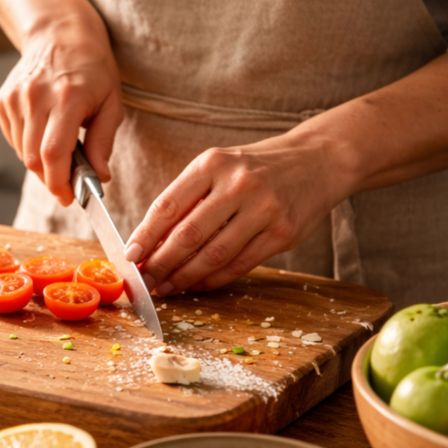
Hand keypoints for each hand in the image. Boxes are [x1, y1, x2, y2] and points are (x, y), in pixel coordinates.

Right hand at [0, 14, 124, 205]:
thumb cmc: (92, 68)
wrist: (60, 33)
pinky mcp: (3, 100)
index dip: (59, 182)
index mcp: (68, 97)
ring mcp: (15, 97)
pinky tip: (43, 134)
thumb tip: (100, 178)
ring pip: (22, 151)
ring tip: (59, 153)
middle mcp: (36, 96)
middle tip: (66, 186)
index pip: (54, 153)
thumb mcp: (112, 103)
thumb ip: (104, 143)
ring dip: (40, 163)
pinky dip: (28, 147)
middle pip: (33, 158)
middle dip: (50, 180)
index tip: (69, 197)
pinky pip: (13, 138)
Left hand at [123, 133, 350, 295]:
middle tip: (145, 281)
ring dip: (185, 277)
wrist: (318, 159)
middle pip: (188, 235)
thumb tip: (150, 241)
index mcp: (212, 164)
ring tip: (166, 287)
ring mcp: (264, 209)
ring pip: (213, 255)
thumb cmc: (256, 168)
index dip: (145, 236)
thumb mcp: (219, 167)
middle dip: (161, 263)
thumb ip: (187, 199)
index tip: (130, 256)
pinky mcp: (283, 233)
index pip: (168, 205)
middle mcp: (238, 184)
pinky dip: (213, 279)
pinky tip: (197, 284)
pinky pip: (240, 264)